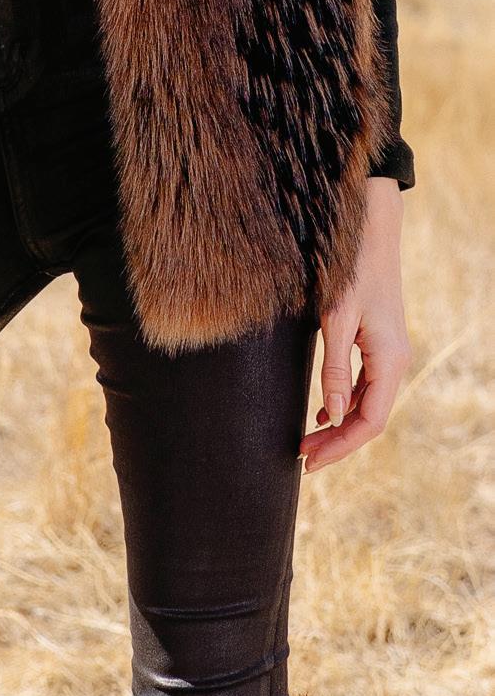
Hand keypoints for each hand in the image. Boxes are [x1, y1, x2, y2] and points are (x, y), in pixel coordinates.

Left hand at [299, 179, 410, 472]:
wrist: (369, 232)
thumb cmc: (351, 270)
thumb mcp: (337, 319)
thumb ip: (334, 369)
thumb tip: (332, 416)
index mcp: (390, 361)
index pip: (370, 423)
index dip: (340, 447)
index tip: (308, 462)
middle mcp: (395, 362)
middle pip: (369, 419)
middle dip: (337, 443)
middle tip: (300, 459)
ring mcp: (388, 355)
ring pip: (367, 405)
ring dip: (339, 427)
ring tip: (305, 442)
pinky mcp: (378, 345)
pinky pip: (365, 387)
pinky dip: (344, 405)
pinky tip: (322, 414)